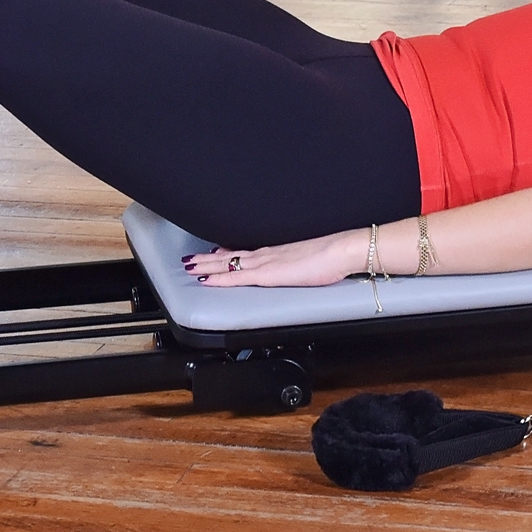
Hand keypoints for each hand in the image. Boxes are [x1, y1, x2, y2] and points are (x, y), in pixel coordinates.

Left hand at [183, 230, 359, 289]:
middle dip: (208, 259)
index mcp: (276, 250)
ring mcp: (265, 262)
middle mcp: (266, 253)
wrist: (341, 250)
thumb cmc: (331, 256)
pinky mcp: (268, 274)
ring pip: (228, 264)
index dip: (226, 252)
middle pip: (230, 256)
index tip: (213, 252)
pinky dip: (219, 279)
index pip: (244, 251)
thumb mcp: (308, 258)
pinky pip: (237, 278)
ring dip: (207, 266)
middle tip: (191, 259)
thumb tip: (292, 265)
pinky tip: (207, 281)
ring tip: (190, 266)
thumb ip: (295, 262)